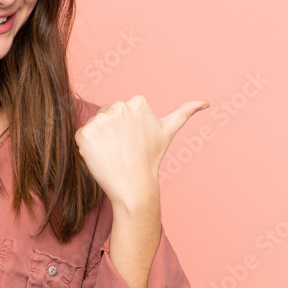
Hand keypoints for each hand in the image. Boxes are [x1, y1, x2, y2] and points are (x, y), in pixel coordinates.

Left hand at [74, 95, 208, 205]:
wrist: (134, 186)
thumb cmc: (150, 159)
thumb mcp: (167, 131)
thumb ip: (184, 112)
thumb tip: (205, 102)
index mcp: (137, 102)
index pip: (120, 110)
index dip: (124, 127)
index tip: (133, 140)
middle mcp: (118, 106)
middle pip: (105, 115)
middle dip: (111, 131)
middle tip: (123, 149)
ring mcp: (100, 120)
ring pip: (94, 126)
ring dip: (99, 140)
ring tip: (114, 153)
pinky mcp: (85, 134)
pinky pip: (81, 137)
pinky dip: (87, 148)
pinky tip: (101, 157)